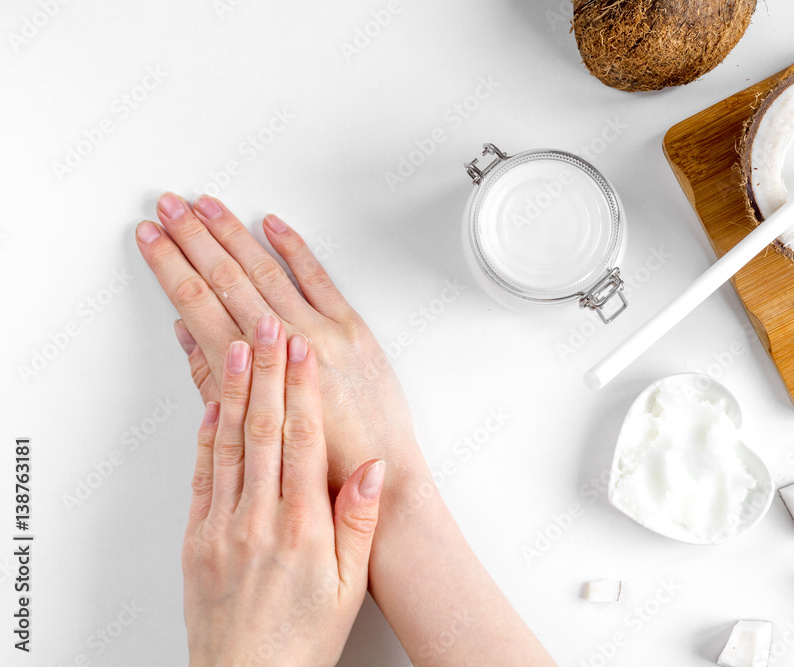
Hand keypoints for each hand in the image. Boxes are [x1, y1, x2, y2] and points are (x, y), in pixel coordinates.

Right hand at [136, 193, 425, 489]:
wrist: (380, 477)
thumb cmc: (315, 467)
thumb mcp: (250, 431)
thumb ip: (215, 379)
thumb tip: (187, 331)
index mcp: (253, 374)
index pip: (198, 304)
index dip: (170, 267)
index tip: (151, 238)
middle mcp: (284, 346)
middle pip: (227, 278)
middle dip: (193, 238)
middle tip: (167, 206)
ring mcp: (321, 333)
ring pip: (267, 271)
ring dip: (233, 234)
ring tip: (206, 205)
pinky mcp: (354, 330)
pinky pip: (319, 278)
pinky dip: (294, 248)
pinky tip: (272, 224)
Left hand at [182, 314, 384, 665]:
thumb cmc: (302, 637)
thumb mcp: (350, 584)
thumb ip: (359, 521)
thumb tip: (371, 468)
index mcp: (302, 527)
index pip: (302, 439)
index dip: (301, 388)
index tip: (300, 349)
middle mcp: (258, 519)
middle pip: (264, 429)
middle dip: (266, 369)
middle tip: (266, 325)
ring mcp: (221, 526)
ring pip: (229, 442)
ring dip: (234, 390)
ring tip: (237, 346)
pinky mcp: (196, 537)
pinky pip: (202, 474)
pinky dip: (207, 434)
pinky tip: (213, 405)